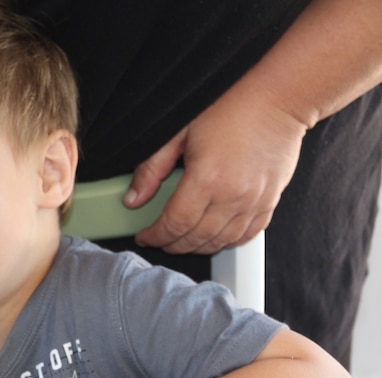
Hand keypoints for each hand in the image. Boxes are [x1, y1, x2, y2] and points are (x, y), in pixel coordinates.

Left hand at [124, 84, 306, 253]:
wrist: (278, 96)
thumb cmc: (229, 106)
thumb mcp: (178, 132)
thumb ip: (152, 169)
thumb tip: (133, 199)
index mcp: (206, 179)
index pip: (174, 225)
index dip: (156, 236)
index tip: (145, 236)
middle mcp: (233, 196)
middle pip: (196, 238)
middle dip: (172, 244)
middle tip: (159, 240)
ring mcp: (254, 201)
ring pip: (221, 241)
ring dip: (198, 247)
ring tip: (182, 241)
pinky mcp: (270, 200)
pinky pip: (247, 234)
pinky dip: (227, 241)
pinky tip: (213, 237)